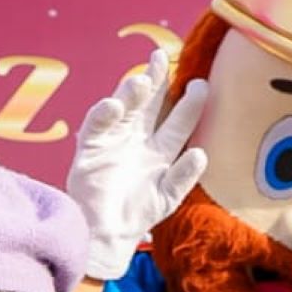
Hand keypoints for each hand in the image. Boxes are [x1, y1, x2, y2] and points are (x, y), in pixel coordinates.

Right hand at [66, 47, 210, 280]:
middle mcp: (137, 140)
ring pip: (124, 109)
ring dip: (131, 94)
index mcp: (160, 150)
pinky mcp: (90, 149)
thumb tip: (201, 152)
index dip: (189, 102)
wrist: (105, 234)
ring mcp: (113, 141)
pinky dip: (104, 114)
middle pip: (149, 104)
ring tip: (142, 80)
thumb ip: (184, 176)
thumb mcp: (168, 197)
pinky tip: (114, 105)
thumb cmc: (138, 216)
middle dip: (156, 80)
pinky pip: (96, 126)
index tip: (201, 82)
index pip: (178, 120)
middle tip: (162, 57)